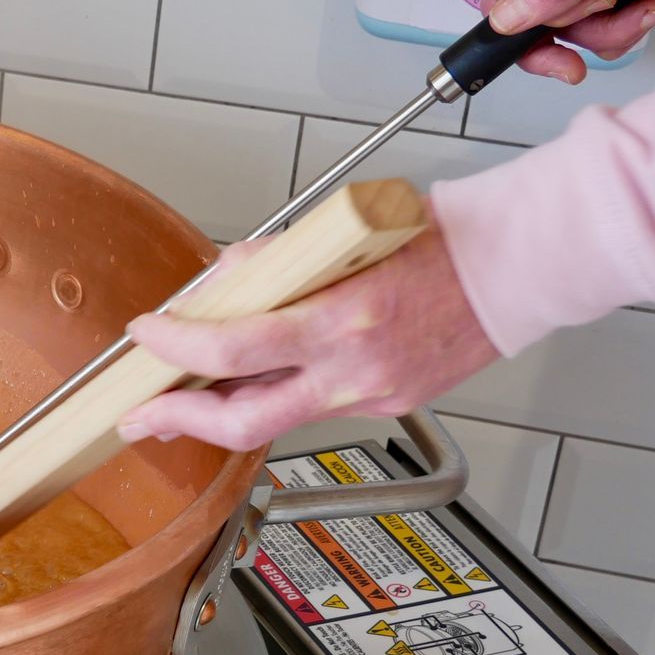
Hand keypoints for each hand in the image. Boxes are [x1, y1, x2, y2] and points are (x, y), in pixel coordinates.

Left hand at [115, 225, 498, 452]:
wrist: (514, 266)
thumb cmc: (441, 237)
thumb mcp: (341, 233)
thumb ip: (274, 262)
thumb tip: (219, 282)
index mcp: (342, 318)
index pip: (232, 348)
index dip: (176, 346)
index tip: (146, 332)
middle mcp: (354, 370)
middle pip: (242, 422)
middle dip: (178, 422)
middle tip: (139, 415)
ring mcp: (369, 397)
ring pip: (273, 421)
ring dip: (220, 410)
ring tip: (181, 398)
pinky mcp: (382, 407)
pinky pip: (310, 408)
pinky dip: (272, 395)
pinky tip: (251, 383)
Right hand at [485, 0, 654, 82]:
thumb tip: (508, 15)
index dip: (533, 14)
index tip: (575, 21)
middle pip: (533, 11)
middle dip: (578, 27)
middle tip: (613, 15)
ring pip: (565, 25)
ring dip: (607, 31)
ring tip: (644, 10)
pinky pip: (591, 26)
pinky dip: (619, 29)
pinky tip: (646, 7)